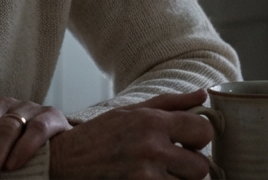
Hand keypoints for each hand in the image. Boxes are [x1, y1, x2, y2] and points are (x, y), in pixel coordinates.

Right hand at [48, 90, 214, 179]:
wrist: (64, 161)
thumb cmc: (99, 135)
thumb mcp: (132, 111)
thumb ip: (171, 103)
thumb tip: (203, 95)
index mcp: (152, 122)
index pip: (203, 131)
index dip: (200, 137)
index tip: (189, 141)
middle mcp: (151, 148)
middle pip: (201, 166)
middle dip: (192, 166)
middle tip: (175, 163)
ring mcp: (145, 175)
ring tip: (162, 173)